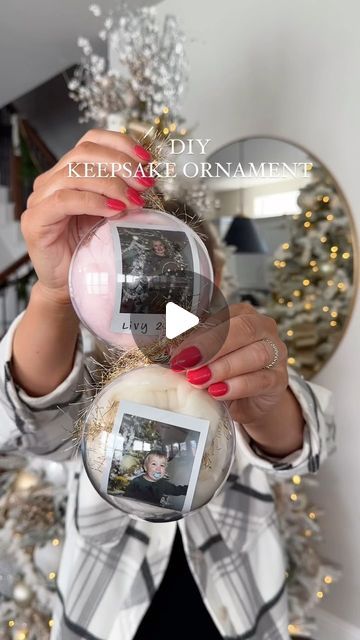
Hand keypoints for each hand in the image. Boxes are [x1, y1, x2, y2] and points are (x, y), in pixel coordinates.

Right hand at [21, 129, 153, 304]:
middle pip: (84, 153)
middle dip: (121, 165)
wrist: (71, 284)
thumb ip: (123, 193)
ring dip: (111, 185)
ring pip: (75, 174)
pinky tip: (115, 211)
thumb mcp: (113, 214)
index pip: (91, 141)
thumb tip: (148, 177)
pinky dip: (94, 202)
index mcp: (68, 173)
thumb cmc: (92, 250)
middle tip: (145, 183)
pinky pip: (65, 200)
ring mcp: (40, 199)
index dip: (120, 144)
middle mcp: (51, 181)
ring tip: (134, 202)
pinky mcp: (35, 220)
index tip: (147, 159)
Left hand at [170, 303, 303, 455]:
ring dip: (224, 367)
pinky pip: (261, 379)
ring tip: (200, 380)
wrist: (248, 400)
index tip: (177, 353)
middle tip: (187, 363)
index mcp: (242, 314)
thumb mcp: (206, 357)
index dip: (199, 334)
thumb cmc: (224, 371)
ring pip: (254, 354)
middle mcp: (263, 328)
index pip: (223, 317)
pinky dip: (238, 386)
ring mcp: (275, 353)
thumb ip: (192, 350)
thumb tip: (169, 350)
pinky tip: (219, 392)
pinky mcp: (279, 379)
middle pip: (243, 329)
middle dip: (212, 346)